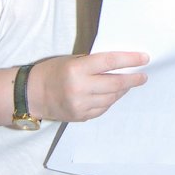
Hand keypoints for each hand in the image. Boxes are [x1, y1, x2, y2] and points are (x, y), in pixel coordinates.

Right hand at [27, 52, 147, 122]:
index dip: (130, 60)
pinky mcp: (81, 116)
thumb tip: (120, 64)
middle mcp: (80, 88)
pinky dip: (110, 100)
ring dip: (122, 90)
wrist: (30, 94)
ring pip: (111, 98)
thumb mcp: (71, 61)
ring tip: (128, 83)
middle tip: (143, 76)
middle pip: (115, 83)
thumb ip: (94, 63)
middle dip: (133, 79)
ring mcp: (81, 105)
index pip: (110, 62)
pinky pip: (103, 108)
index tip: (144, 58)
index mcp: (77, 69)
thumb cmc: (52, 72)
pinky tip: (113, 94)